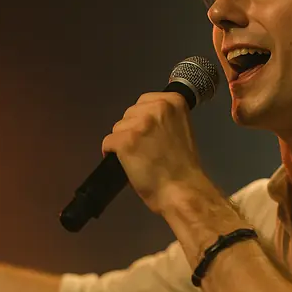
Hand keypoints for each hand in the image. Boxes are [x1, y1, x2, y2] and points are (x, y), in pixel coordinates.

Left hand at [101, 92, 207, 213]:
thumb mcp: (181, 130)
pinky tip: (126, 165)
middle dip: (133, 129)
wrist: (182, 190)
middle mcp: (157, 107)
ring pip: (117, 128)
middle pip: (129, 113)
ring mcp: (139, 124)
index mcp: (174, 102)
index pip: (144, 101)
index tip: (151, 134)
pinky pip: (108, 143)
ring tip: (139, 159)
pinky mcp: (124, 141)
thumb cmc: (183, 166)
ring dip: (123, 142)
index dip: (144, 119)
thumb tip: (144, 122)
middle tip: (145, 149)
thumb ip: (165, 120)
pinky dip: (111, 154)